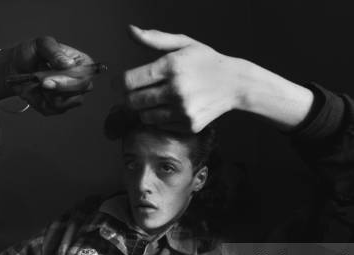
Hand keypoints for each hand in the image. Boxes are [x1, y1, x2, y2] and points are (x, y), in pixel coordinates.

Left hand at [0, 36, 94, 114]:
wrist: (16, 67)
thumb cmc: (32, 53)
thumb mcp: (41, 44)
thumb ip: (54, 52)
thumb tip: (68, 64)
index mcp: (82, 63)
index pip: (85, 75)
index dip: (69, 80)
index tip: (48, 80)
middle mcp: (81, 81)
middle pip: (79, 90)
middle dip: (57, 87)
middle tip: (40, 82)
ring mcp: (72, 96)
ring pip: (65, 102)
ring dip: (47, 93)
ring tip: (38, 81)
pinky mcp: (61, 107)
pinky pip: (53, 109)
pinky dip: (41, 100)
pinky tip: (37, 91)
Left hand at [122, 26, 244, 132]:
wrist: (235, 84)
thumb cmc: (206, 61)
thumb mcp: (183, 44)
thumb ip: (154, 39)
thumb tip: (129, 30)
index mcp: (171, 66)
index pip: (130, 81)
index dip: (118, 84)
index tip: (117, 84)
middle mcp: (176, 90)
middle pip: (133, 101)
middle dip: (128, 98)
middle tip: (133, 94)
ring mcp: (183, 110)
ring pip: (145, 116)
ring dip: (144, 109)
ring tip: (154, 100)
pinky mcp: (189, 125)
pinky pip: (160, 125)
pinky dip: (159, 119)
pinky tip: (170, 108)